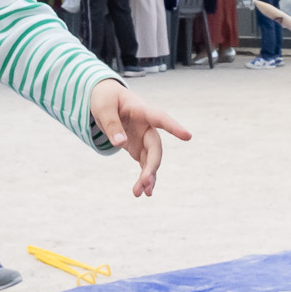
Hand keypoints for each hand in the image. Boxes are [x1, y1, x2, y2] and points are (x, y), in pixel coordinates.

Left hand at [88, 78, 191, 196]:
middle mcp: (147, 126)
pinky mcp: (138, 148)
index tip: (188, 136)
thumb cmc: (105, 98)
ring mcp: (144, 138)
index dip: (173, 127)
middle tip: (146, 182)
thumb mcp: (103, 107)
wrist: (106, 99)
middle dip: (152, 165)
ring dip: (147, 176)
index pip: (160, 118)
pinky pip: (144, 164)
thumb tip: (121, 144)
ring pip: (151, 159)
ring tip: (139, 193)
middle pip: (155, 147)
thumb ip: (111, 124)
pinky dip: (143, 178)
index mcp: (141, 110)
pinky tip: (141, 192)